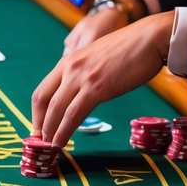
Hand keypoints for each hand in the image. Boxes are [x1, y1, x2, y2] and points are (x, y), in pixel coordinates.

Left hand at [31, 12, 174, 146]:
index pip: (43, 89)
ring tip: (50, 147)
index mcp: (69, 60)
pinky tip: (62, 142)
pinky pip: (73, 114)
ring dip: (50, 131)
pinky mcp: (96, 88)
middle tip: (40, 141)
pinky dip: (64, 131)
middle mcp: (70, 67)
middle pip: (43, 99)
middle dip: (40, 123)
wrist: (149, 39)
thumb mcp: (97, 58)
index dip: (37, 112)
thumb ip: (85, 73)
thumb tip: (81, 93)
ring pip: (56, 109)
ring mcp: (82, 77)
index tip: (40, 127)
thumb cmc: (129, 49)